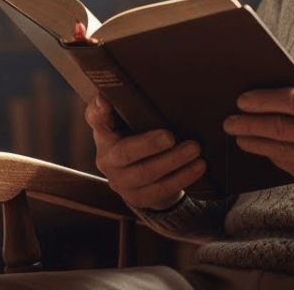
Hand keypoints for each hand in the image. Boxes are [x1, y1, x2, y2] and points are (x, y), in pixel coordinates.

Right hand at [86, 95, 205, 210]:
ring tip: (195, 150)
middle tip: (172, 136)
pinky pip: (161, 190)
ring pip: (146, 174)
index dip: (99, 111)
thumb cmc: (135, 138)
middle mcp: (106, 160)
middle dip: (150, 144)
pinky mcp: (138, 197)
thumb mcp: (127, 121)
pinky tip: (198, 167)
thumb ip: (122, 104)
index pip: (95, 119)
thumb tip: (110, 96)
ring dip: (174, 161)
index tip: (107, 102)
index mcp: (103, 134)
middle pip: (125, 153)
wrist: (139, 178)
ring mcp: (121, 182)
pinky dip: (182, 177)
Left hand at [223, 86, 293, 198]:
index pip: (290, 102)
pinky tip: (267, 153)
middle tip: (230, 121)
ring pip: (281, 152)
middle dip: (249, 124)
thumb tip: (283, 99)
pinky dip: (277, 160)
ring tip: (241, 137)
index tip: (242, 100)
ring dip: (257, 144)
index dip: (261, 101)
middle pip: (279, 129)